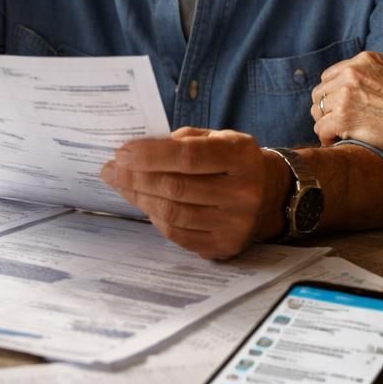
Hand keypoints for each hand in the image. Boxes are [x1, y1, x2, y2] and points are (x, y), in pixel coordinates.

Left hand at [101, 128, 289, 260]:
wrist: (272, 195)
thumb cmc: (234, 161)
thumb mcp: (218, 138)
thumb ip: (181, 141)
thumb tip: (134, 152)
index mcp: (241, 156)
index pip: (188, 156)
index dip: (150, 155)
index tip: (121, 152)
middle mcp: (243, 192)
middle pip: (176, 187)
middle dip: (135, 177)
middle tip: (111, 170)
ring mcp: (235, 223)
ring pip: (173, 213)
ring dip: (140, 198)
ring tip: (121, 185)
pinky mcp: (224, 245)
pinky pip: (178, 234)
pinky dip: (155, 217)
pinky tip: (145, 203)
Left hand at [312, 52, 382, 157]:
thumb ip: (375, 77)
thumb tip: (363, 89)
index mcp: (365, 60)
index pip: (331, 75)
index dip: (333, 94)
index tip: (339, 107)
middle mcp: (352, 72)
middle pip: (320, 92)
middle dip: (326, 109)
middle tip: (336, 123)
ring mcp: (345, 94)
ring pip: (317, 111)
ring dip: (326, 123)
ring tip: (338, 134)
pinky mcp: (342, 117)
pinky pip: (321, 129)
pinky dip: (327, 138)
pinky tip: (338, 142)